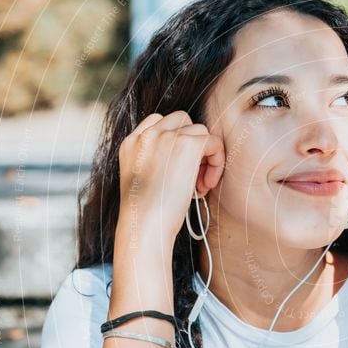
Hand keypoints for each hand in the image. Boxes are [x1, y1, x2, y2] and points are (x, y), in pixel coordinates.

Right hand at [116, 110, 224, 247]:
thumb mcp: (144, 180)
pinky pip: (213, 142)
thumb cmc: (147, 215)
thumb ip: (157, 160)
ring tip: (200, 185)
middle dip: (193, 145)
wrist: (145, 227)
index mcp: (131, 143)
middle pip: (182, 121)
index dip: (175, 141)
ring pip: (200, 131)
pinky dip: (216, 162)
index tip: (179, 169)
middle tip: (193, 177)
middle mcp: (146, 135)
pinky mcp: (187, 144)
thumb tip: (186, 158)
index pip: (158, 122)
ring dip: (206, 157)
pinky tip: (205, 185)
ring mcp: (165, 137)